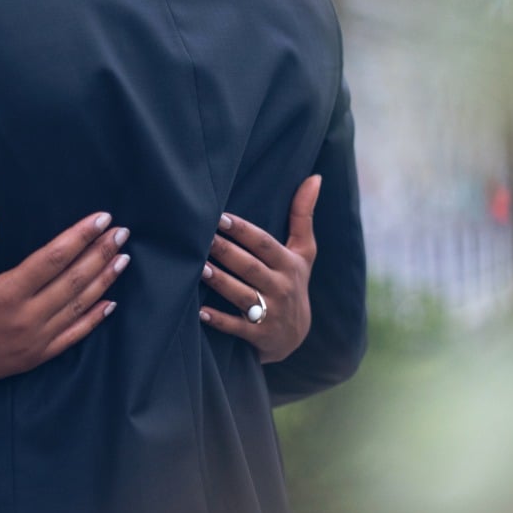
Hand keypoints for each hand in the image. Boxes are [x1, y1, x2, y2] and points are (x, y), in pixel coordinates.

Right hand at [0, 210, 130, 405]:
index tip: (101, 219)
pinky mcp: (36, 357)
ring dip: (104, 280)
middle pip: (74, 279)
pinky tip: (110, 303)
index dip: (80, 236)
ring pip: (79, 306)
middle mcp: (27, 317)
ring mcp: (35, 340)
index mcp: (6, 293)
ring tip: (123, 259)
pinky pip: (73, 337)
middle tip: (123, 232)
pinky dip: (94, 319)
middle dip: (100, 253)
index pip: (53, 258)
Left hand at [199, 175, 320, 363]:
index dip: (243, 231)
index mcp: (289, 264)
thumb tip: (315, 177)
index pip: (264, 244)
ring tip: (197, 268)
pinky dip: (218, 320)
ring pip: (242, 294)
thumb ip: (303, 215)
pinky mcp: (260, 336)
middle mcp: (281, 287)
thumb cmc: (292, 281)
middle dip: (225, 252)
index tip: (220, 217)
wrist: (295, 335)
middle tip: (200, 238)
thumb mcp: (303, 252)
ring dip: (219, 282)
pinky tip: (199, 311)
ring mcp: (271, 313)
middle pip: (250, 267)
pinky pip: (237, 327)